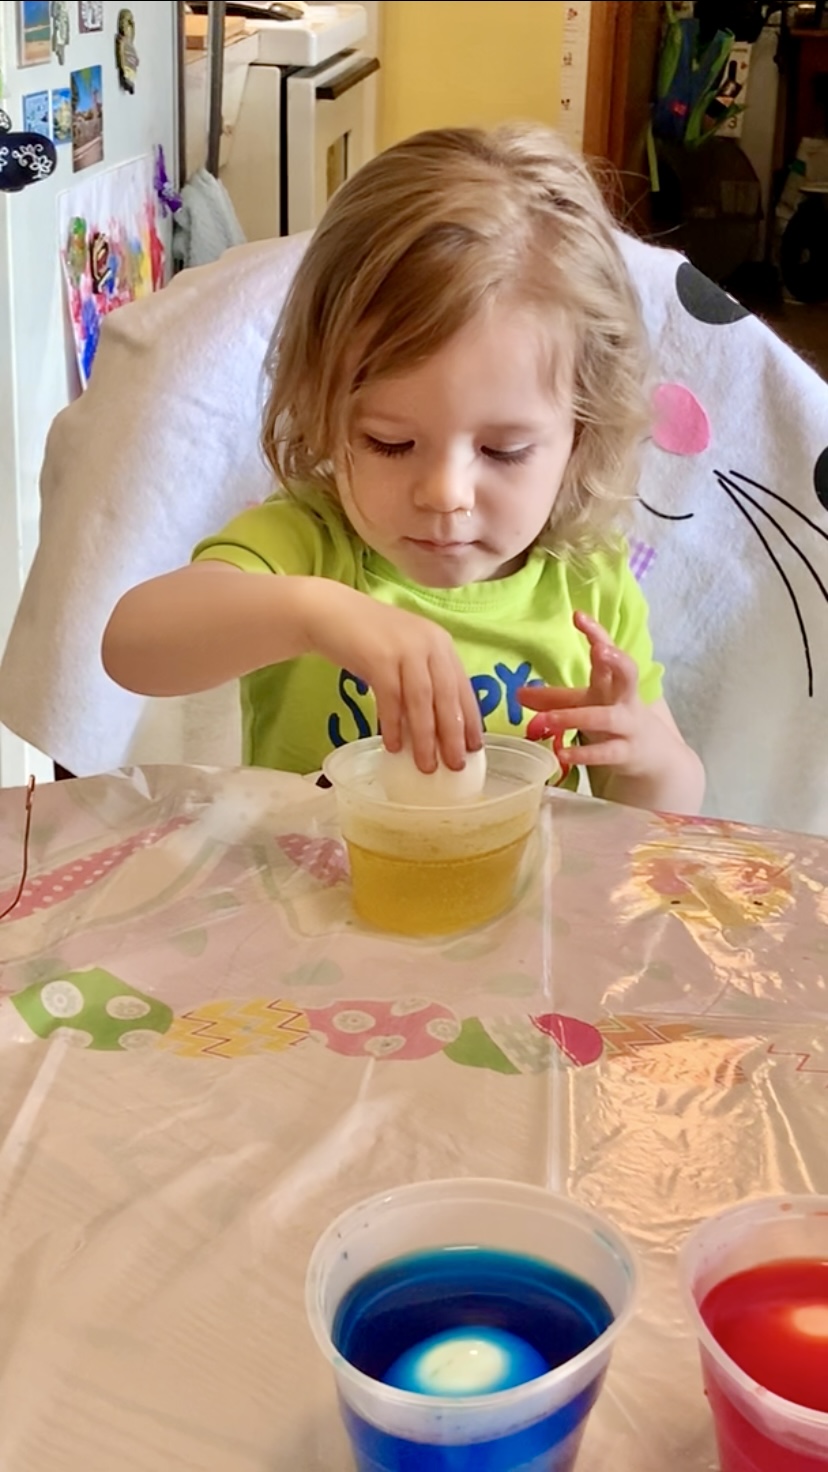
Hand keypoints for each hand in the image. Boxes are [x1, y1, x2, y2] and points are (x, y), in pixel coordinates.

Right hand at [307, 584, 481, 772]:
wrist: (330, 612)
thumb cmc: (369, 639)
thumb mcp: (405, 654)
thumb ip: (423, 680)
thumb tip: (436, 728)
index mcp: (441, 644)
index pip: (462, 687)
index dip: (470, 719)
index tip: (474, 748)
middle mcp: (429, 644)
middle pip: (446, 696)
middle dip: (452, 735)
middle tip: (455, 765)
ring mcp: (404, 649)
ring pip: (421, 701)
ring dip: (425, 737)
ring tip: (426, 765)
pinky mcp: (379, 657)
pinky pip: (391, 699)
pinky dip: (393, 725)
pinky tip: (393, 746)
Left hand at [517, 611, 665, 780]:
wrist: (652, 754)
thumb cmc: (614, 720)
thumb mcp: (586, 704)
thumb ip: (553, 698)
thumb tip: (518, 693)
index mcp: (613, 681)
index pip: (608, 650)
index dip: (596, 632)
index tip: (577, 615)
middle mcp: (624, 699)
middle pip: (628, 673)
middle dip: (616, 660)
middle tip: (599, 650)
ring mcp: (628, 726)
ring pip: (607, 717)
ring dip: (576, 717)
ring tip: (547, 719)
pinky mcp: (626, 752)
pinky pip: (607, 752)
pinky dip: (584, 754)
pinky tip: (561, 754)